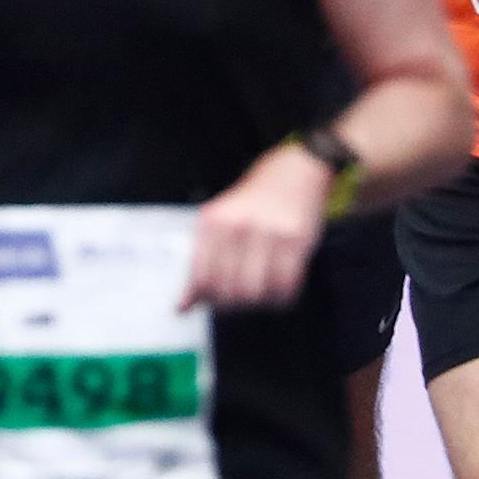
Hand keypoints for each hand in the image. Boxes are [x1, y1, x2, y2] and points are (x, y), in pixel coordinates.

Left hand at [181, 142, 329, 311]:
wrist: (295, 171)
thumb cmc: (253, 201)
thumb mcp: (220, 221)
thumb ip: (201, 262)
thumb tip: (182, 306)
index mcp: (212, 222)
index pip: (200, 277)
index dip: (204, 299)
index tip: (210, 303)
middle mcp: (238, 227)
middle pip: (228, 290)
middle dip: (231, 304)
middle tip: (236, 302)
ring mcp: (268, 234)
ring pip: (256, 293)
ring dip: (256, 304)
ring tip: (257, 295)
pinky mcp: (296, 240)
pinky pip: (285, 285)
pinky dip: (280, 297)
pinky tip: (277, 290)